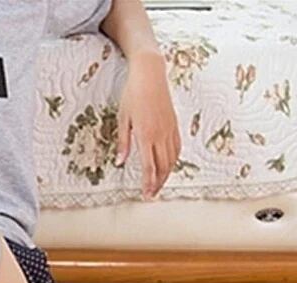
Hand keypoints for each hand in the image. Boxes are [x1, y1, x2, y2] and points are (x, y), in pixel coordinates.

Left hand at [114, 50, 180, 199]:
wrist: (150, 73)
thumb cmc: (133, 94)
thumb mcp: (123, 119)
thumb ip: (123, 142)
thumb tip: (120, 161)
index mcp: (146, 135)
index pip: (149, 166)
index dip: (148, 182)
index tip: (146, 194)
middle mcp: (160, 134)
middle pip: (163, 166)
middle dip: (158, 183)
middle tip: (151, 194)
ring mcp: (169, 129)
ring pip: (172, 158)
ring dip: (166, 174)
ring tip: (159, 185)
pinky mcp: (174, 123)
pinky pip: (177, 147)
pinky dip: (174, 160)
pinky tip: (169, 166)